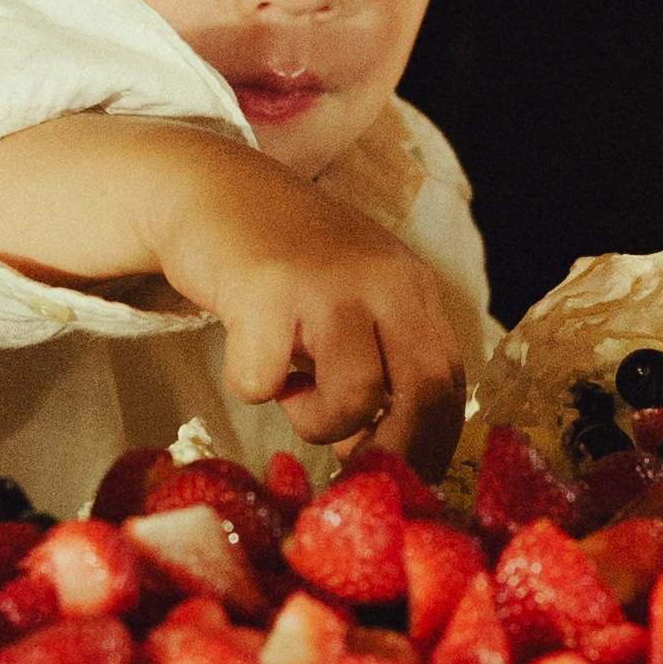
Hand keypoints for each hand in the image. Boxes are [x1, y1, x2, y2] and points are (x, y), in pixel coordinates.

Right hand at [148, 136, 467, 478]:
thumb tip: (375, 456)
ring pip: (357, 394)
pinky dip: (252, 387)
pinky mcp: (266, 288)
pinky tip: (249, 355)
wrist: (212, 187)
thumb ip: (377, 366)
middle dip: (393, 452)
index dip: (429, 444)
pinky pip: (266, 381)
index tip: (395, 476)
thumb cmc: (282, 261)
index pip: (450, 383)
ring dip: (318, 421)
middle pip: (425, 392)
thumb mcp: (351, 302)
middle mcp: (384, 279)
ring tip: (292, 394)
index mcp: (412, 288)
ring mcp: (327, 281)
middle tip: (351, 470)